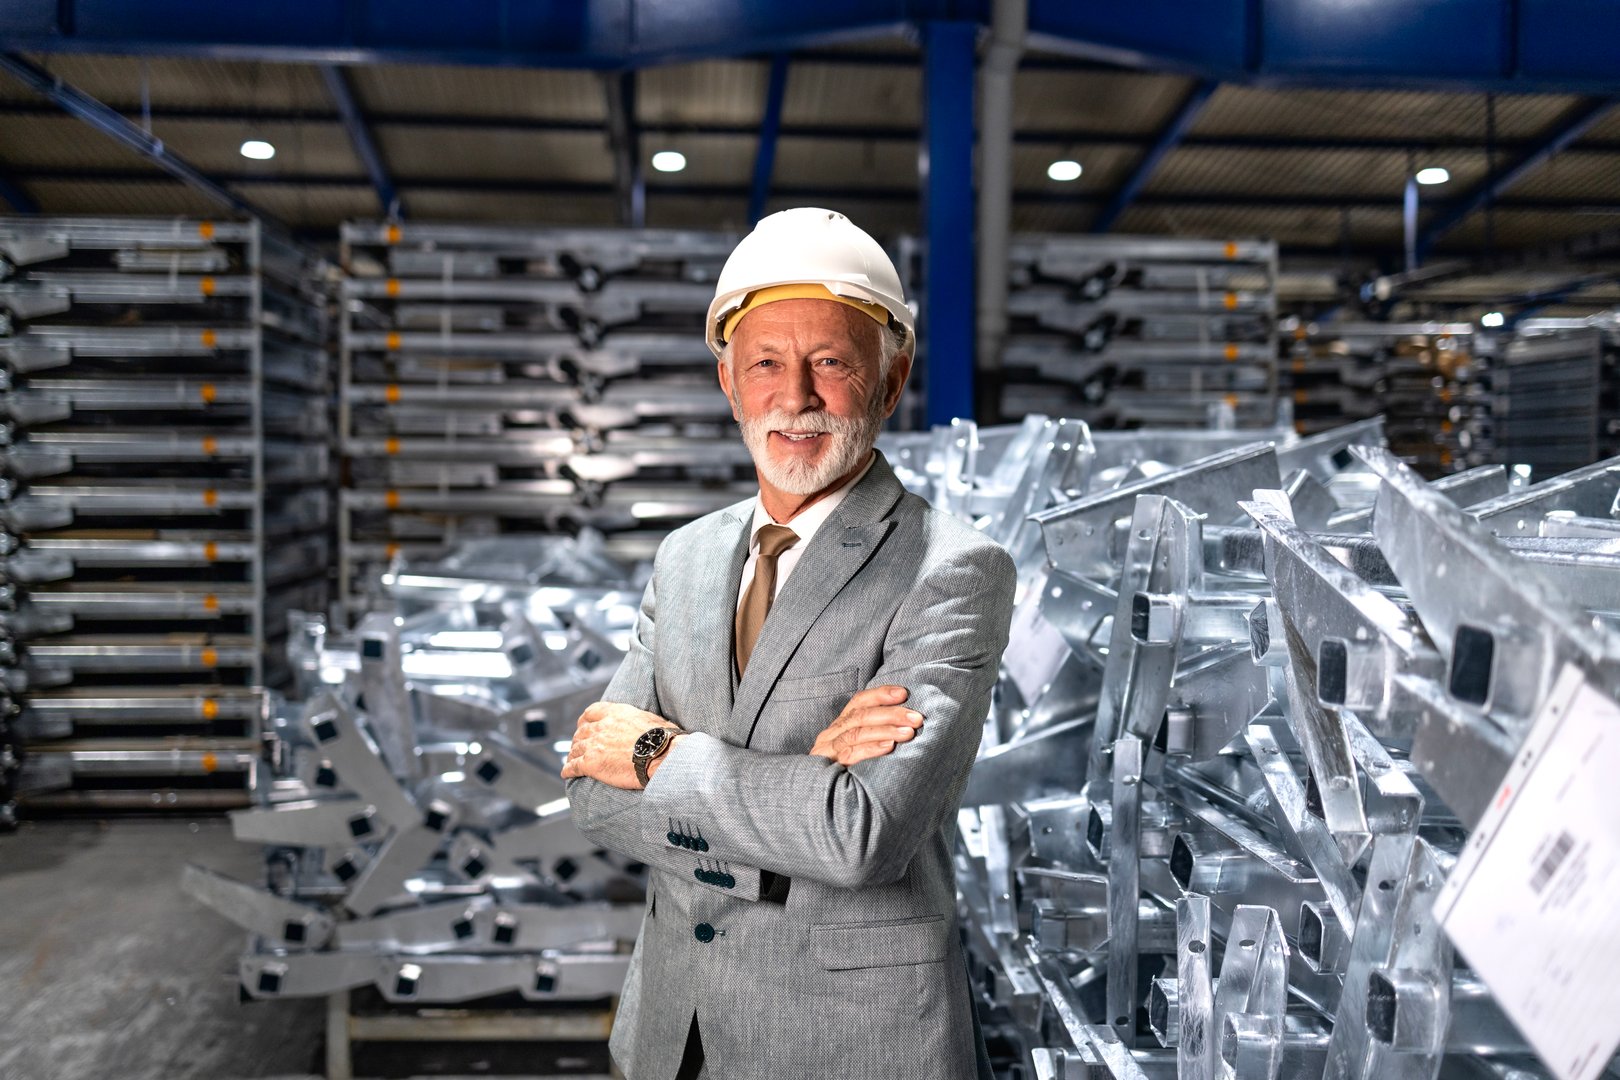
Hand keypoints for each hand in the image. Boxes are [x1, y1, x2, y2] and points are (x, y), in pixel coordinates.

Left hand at [561, 700, 678, 788]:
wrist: (662, 756)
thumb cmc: (663, 740)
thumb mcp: (650, 720)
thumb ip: (637, 720)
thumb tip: (645, 725)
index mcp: (616, 713)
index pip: (591, 712)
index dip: (585, 721)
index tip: (584, 725)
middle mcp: (602, 726)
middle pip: (581, 732)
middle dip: (578, 740)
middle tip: (578, 747)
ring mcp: (595, 744)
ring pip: (575, 749)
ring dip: (572, 755)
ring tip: (572, 761)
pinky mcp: (591, 763)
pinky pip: (573, 766)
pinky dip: (567, 770)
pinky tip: (566, 774)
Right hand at [809, 685, 921, 766]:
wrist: (823, 802)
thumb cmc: (851, 774)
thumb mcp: (860, 750)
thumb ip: (875, 735)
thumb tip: (908, 723)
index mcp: (840, 725)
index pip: (859, 702)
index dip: (881, 695)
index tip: (904, 693)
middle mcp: (831, 734)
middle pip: (861, 716)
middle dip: (892, 714)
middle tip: (916, 718)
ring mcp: (828, 751)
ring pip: (857, 733)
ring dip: (885, 730)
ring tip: (908, 732)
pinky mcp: (827, 768)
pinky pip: (850, 754)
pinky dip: (871, 748)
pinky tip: (889, 746)